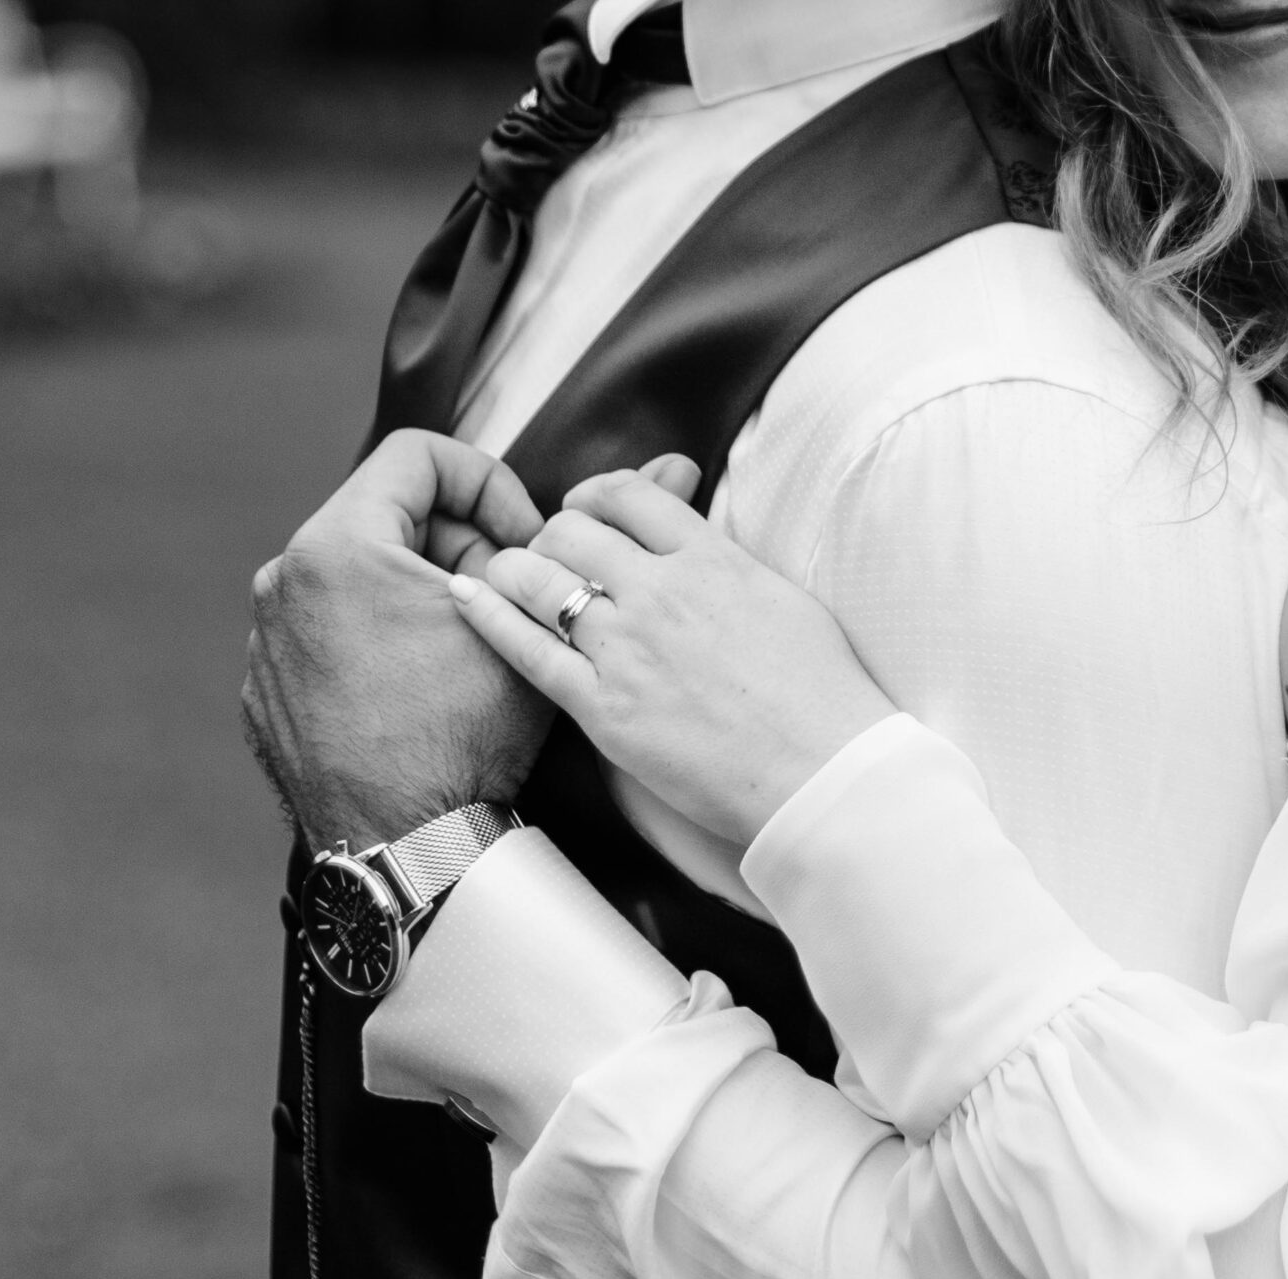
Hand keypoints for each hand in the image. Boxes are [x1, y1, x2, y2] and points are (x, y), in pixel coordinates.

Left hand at [241, 430, 549, 850]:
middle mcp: (283, 580)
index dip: (489, 481)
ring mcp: (264, 640)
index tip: (523, 535)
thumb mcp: (515, 626)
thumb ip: (519, 558)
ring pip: (356, 579)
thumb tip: (519, 540)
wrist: (404, 848)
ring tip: (465, 651)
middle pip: (386, 518)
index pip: (419, 456)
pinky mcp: (263, 692)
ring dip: (416, 596)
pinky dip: (375, 645)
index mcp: (339, 545)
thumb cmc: (463, 741)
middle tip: (508, 598)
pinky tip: (419, 692)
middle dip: (457, 545)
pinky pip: (327, 638)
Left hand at [446, 464, 896, 846]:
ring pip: (539, 578)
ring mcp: (627, 650)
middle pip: (573, 530)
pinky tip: (464, 596)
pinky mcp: (604, 708)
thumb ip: (731, 565)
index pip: (630, 496)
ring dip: (515, 568)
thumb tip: (704, 546)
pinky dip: (488, 616)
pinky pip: (526, 649)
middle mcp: (662, 592)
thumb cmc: (823, 697)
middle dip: (552, 536)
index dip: (596, 496)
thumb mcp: (785, 602)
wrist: (822, 773)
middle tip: (549, 557)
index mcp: (712, 560)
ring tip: (506, 577)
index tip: (587, 512)